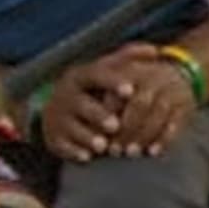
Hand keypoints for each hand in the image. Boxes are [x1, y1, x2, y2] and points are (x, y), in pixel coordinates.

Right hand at [36, 47, 148, 162]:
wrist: (58, 111)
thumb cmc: (92, 90)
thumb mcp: (104, 71)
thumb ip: (128, 60)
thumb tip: (155, 50)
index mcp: (80, 76)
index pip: (95, 76)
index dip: (113, 82)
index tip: (130, 91)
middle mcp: (66, 95)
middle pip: (81, 104)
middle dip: (98, 115)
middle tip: (115, 126)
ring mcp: (58, 117)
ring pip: (71, 127)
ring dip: (87, 136)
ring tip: (102, 145)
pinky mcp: (53, 137)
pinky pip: (62, 144)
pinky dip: (74, 151)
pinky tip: (86, 156)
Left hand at [105, 55, 197, 155]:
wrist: (181, 73)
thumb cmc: (139, 83)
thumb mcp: (123, 78)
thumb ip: (107, 94)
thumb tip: (91, 122)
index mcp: (133, 70)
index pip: (118, 92)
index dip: (108, 113)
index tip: (98, 133)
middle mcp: (154, 78)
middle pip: (139, 104)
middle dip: (126, 129)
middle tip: (113, 150)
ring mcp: (172, 91)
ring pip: (158, 115)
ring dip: (143, 136)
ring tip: (130, 153)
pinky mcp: (185, 106)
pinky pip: (175, 123)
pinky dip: (164, 139)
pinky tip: (152, 152)